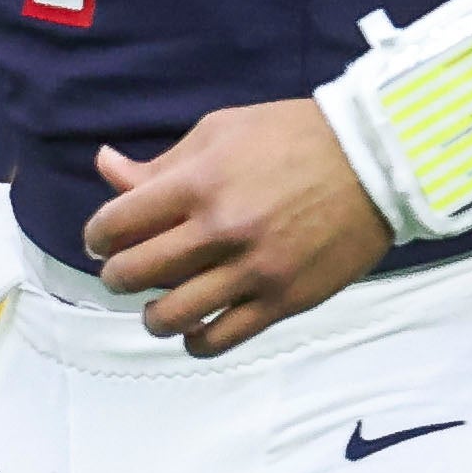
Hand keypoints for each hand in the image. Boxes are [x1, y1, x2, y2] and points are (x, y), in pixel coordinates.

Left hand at [82, 100, 393, 354]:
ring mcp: (254, 270)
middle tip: (122, 273)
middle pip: (136, 272)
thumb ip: (160, 164)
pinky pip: (222, 338)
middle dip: (115, 276)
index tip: (100, 241)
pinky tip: (193, 329)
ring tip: (157, 305)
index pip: (118, 223)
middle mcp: (221, 229)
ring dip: (151, 315)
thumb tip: (105, 166)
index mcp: (198, 182)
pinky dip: (196, 340)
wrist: (374, 162)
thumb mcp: (219, 132)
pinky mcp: (284, 300)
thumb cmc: (292, 137)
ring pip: (173, 315)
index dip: (97, 236)